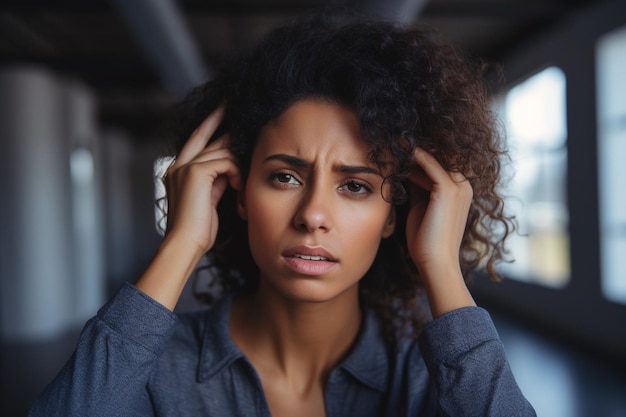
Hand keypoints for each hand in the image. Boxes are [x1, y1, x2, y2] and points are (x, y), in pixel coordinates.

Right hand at [164, 106, 241, 255]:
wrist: (185, 243)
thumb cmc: (198, 230)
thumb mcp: (209, 199)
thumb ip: (216, 181)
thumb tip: (230, 170)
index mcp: (178, 171)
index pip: (197, 139)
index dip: (210, 124)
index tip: (222, 110)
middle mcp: (178, 165)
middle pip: (206, 136)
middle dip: (223, 124)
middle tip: (237, 110)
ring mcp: (185, 167)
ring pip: (220, 150)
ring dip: (237, 163)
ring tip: (241, 183)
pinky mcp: (195, 172)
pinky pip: (225, 161)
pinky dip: (236, 172)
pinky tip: (238, 187)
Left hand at [405, 148, 474, 315]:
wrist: (434, 262)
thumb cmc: (425, 241)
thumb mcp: (419, 207)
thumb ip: (416, 188)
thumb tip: (403, 172)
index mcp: (458, 190)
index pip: (436, 165)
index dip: (416, 155)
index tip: (395, 145)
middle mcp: (463, 185)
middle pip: (437, 158)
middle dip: (414, 148)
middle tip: (392, 137)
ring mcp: (459, 187)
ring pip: (432, 158)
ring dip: (412, 148)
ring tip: (392, 138)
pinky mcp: (448, 190)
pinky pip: (429, 165)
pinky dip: (413, 156)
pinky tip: (397, 149)